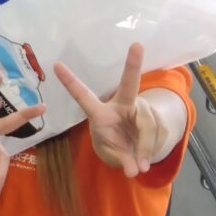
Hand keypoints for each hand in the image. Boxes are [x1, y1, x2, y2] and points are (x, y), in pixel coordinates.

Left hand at [57, 44, 161, 177]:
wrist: (137, 148)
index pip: (83, 95)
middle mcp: (122, 104)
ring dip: (144, 148)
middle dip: (133, 65)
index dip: (69, 82)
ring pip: (147, 125)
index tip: (56, 65)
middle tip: (137, 46)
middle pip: (129, 85)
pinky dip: (152, 151)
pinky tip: (145, 160)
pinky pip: (159, 134)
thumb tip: (135, 169)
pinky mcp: (158, 118)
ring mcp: (141, 109)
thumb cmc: (115, 143)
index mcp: (100, 112)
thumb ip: (121, 159)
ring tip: (139, 167)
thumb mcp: (111, 153)